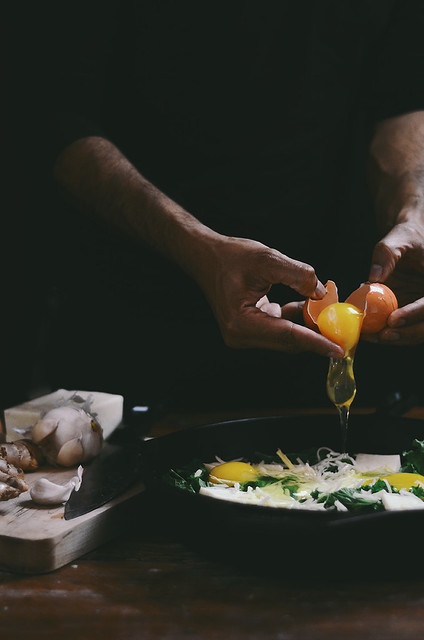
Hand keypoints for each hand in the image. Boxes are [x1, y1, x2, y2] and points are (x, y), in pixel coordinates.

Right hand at [194, 235, 343, 356]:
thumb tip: (322, 294)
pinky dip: (293, 320)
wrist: (206, 257)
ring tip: (322, 307)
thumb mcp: (267, 258)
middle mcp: (240, 335)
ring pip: (285, 337)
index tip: (338, 350)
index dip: (316, 342)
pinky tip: (302, 305)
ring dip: (305, 325)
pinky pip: (278, 330)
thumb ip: (298, 275)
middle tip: (340, 322)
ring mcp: (242, 335)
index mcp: (241, 323)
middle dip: (315, 333)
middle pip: (287, 341)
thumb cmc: (230, 256)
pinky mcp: (247, 330)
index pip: (287, 336)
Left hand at [368, 214, 423, 344]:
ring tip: (372, 337)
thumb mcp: (397, 239)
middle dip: (406, 333)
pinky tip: (371, 333)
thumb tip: (372, 278)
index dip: (414, 314)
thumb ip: (386, 255)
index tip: (392, 319)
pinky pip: (405, 328)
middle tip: (381, 335)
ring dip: (397, 338)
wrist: (408, 242)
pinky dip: (390, 333)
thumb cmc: (406, 237)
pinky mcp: (414, 313)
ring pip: (418, 332)